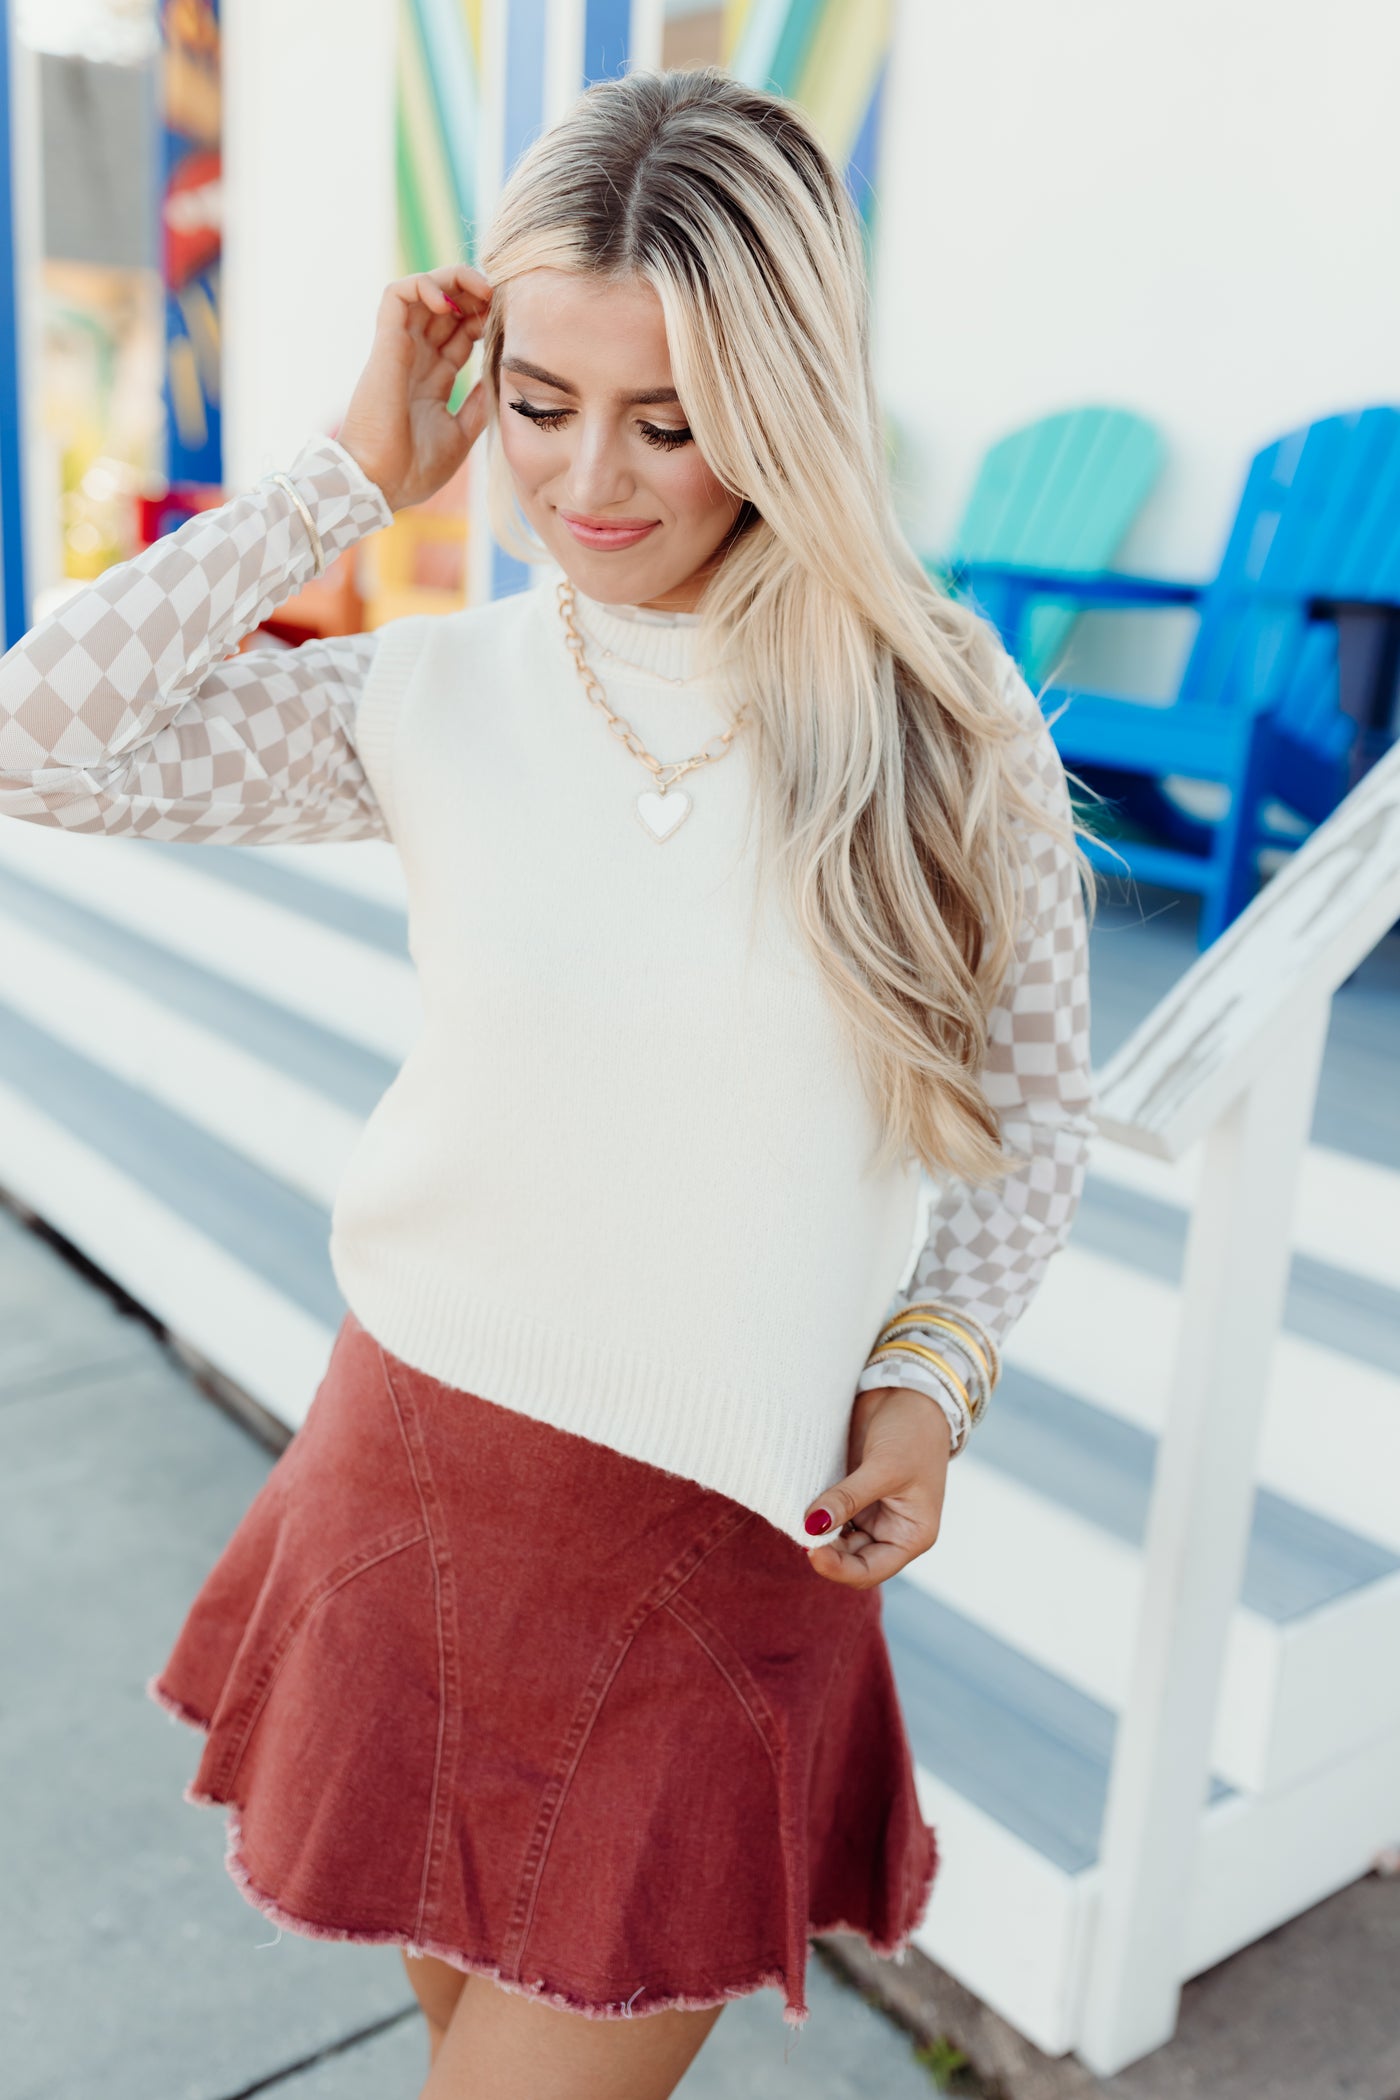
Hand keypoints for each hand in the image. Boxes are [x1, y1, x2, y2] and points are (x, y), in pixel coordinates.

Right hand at [337, 264, 492, 512]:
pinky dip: (422, 284)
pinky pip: (397, 294)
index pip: (460, 333)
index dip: (483, 319)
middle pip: (445, 306)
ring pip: (422, 290)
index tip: (507, 321)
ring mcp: (400, 348)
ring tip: (479, 290)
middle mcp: (416, 358)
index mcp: (432, 379)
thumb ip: (477, 405)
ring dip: (453, 280)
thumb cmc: (414, 468)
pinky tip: (447, 301)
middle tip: (498, 298)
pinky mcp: (386, 343)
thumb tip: (498, 378)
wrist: (380, 482)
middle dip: (474, 294)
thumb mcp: (460, 435)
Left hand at [803, 1385, 950, 1587]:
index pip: (869, 1570)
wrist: (908, 1390)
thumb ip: (848, 1499)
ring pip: (836, 1539)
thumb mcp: (884, 1467)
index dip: (839, 1567)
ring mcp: (870, 1512)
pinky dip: (815, 1513)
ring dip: (817, 1533)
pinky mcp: (852, 1493)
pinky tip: (800, 1503)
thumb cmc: (913, 1432)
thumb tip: (811, 1526)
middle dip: (824, 1549)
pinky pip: (830, 1514)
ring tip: (797, 1515)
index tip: (811, 1549)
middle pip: (849, 1559)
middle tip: (797, 1527)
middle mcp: (891, 1530)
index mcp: (911, 1535)